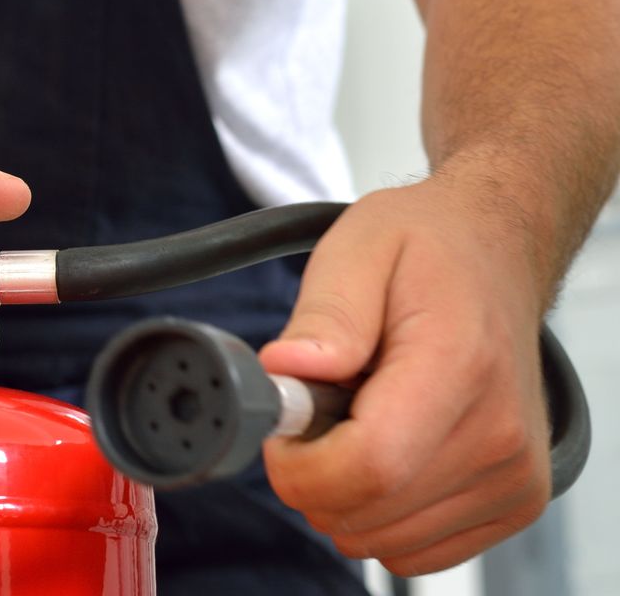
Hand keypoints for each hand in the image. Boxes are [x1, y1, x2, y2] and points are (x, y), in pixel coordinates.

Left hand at [259, 176, 550, 575]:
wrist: (496, 254)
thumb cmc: (428, 248)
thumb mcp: (360, 247)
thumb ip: (324, 314)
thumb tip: (287, 370)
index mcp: (458, 367)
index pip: (367, 467)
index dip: (298, 463)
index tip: (284, 424)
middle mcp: (499, 436)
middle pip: (365, 513)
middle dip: (313, 472)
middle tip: (321, 406)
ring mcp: (512, 476)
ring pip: (382, 541)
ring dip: (346, 491)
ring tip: (361, 416)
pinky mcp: (513, 501)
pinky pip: (413, 549)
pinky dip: (380, 511)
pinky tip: (389, 447)